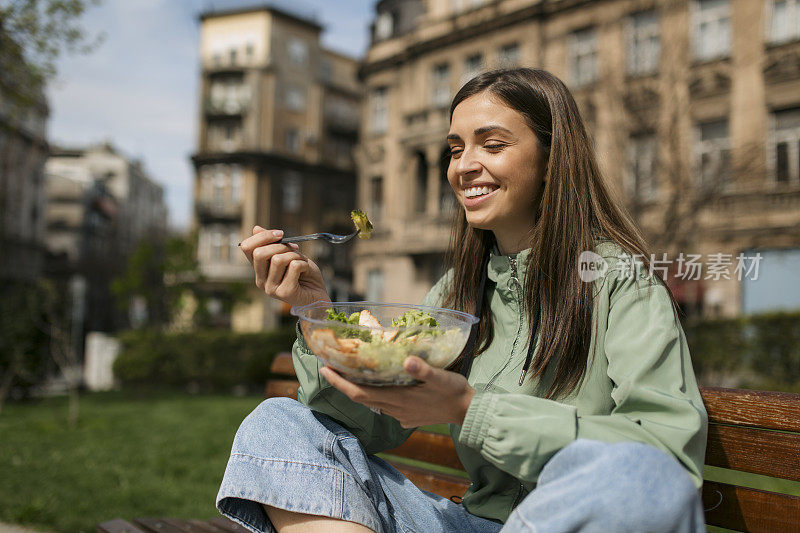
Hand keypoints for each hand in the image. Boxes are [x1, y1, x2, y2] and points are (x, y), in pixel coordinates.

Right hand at [240, 226, 329, 308]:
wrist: (318, 296)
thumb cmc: (304, 275)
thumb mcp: (288, 254)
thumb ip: (273, 244)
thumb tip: (256, 228)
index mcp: (259, 270)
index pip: (247, 247)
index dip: (263, 236)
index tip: (280, 234)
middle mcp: (261, 281)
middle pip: (259, 253)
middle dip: (281, 246)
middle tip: (294, 250)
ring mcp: (271, 288)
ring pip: (278, 259)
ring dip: (295, 256)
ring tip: (302, 263)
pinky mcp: (285, 292)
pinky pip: (293, 266)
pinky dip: (304, 264)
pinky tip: (306, 272)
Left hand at [319, 356, 475, 427]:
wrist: (468, 412)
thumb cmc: (454, 392)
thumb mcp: (441, 377)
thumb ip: (423, 369)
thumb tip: (407, 360)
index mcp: (397, 398)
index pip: (360, 393)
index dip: (340, 383)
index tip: (325, 369)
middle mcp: (394, 409)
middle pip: (361, 398)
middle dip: (342, 383)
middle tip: (329, 366)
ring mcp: (401, 415)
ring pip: (372, 402)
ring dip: (357, 388)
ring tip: (348, 372)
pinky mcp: (408, 417)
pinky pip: (385, 406)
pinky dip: (374, 394)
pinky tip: (377, 384)